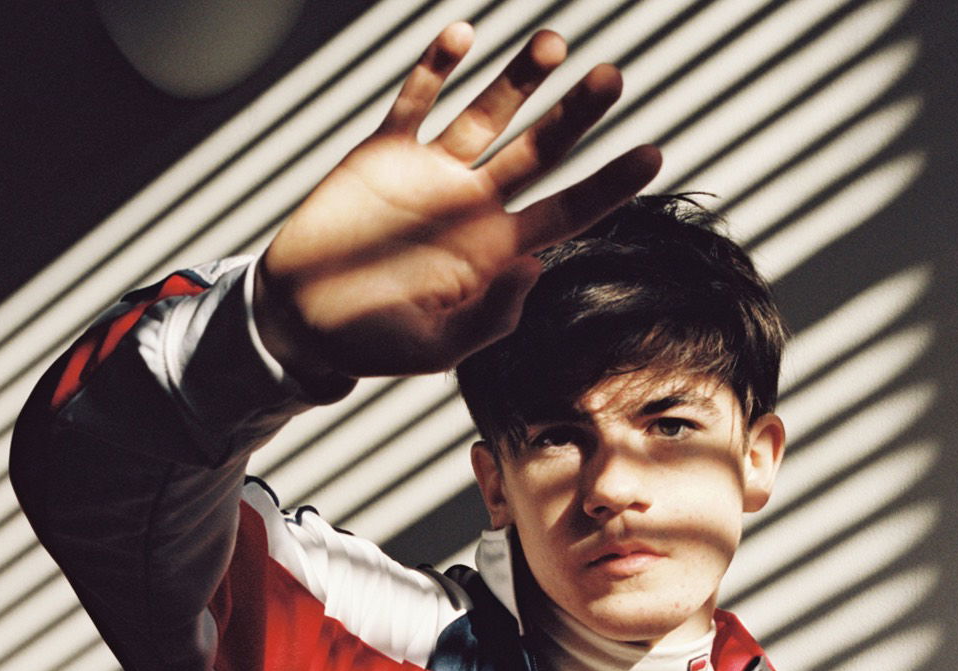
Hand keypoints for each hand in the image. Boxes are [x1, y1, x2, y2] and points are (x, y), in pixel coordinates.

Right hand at [254, 22, 661, 389]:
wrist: (304, 319)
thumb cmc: (374, 344)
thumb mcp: (436, 349)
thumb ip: (488, 319)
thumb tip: (535, 267)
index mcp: (497, 253)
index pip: (569, 212)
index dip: (611, 185)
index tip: (653, 154)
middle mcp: (473, 205)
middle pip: (540, 151)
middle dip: (576, 114)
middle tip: (613, 77)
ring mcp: (431, 173)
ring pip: (487, 115)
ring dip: (520, 79)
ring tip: (555, 44)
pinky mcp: (383, 152)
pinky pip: (416, 101)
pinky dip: (436, 68)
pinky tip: (463, 35)